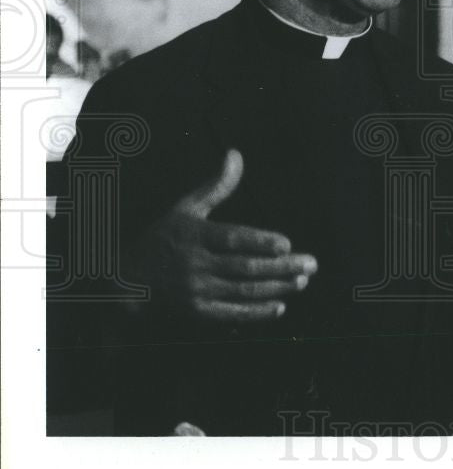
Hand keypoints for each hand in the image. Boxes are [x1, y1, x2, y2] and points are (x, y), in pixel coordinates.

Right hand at [125, 149, 316, 321]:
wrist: (127, 281)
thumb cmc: (163, 238)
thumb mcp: (185, 209)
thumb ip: (216, 186)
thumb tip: (235, 155)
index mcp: (195, 235)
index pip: (232, 238)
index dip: (260, 242)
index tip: (287, 244)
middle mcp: (195, 263)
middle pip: (245, 266)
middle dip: (281, 267)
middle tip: (310, 264)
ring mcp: (196, 290)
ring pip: (243, 290)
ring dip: (276, 287)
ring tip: (301, 281)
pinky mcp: (196, 312)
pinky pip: (231, 314)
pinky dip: (256, 312)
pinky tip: (280, 306)